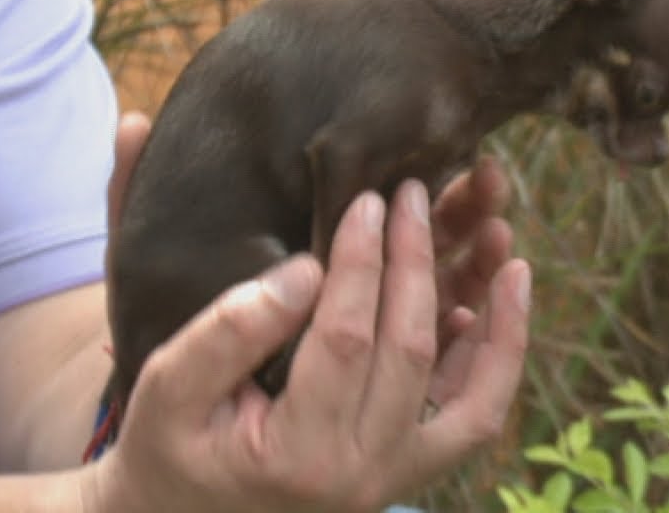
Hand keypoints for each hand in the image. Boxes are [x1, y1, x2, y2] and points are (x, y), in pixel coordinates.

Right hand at [86, 116, 531, 512]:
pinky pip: (477, 412)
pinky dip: (499, 353)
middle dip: (417, 262)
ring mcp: (398, 473)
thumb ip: (225, 332)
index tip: (366, 201)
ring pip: (473, 392)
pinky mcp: (416, 466)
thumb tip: (305, 269)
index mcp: (297, 454)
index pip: (345, 341)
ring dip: (495, 310)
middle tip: (414, 193)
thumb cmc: (171, 447)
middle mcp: (362, 473)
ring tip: (501, 235)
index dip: (360, 264)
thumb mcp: (166, 389)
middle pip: (411, 352)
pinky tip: (502, 289)